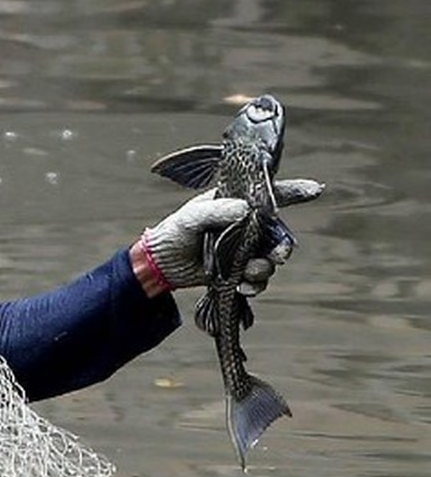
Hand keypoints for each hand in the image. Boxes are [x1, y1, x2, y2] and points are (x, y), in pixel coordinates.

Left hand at [134, 179, 323, 297]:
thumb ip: (217, 211)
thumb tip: (246, 209)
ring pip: (269, 259)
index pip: (268, 196)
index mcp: (234, 204)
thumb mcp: (191, 217)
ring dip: (264, 269)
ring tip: (249, 273)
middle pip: (277, 234)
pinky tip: (243, 287)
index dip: (293, 192)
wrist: (161, 264)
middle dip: (282, 247)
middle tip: (277, 257)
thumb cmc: (174, 232)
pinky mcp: (237, 271)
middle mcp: (243, 226)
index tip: (316, 189)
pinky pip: (257, 279)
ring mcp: (242, 249)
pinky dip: (254, 284)